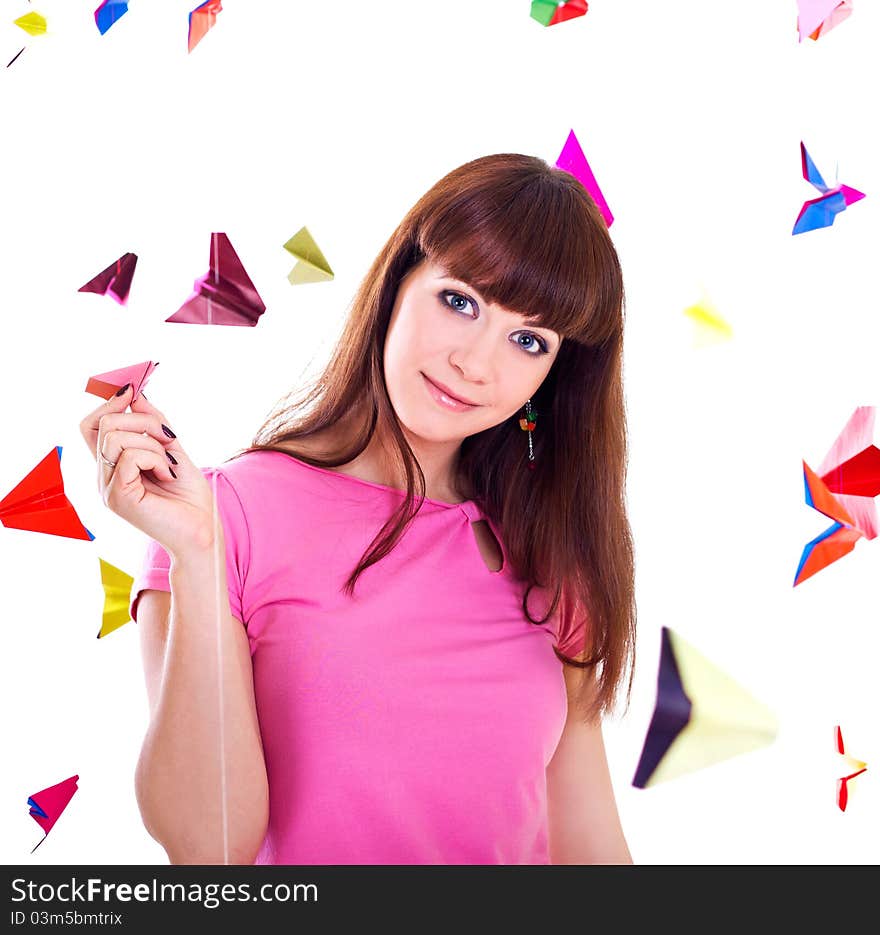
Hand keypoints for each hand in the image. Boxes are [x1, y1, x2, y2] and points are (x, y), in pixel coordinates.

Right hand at [78, 384, 217, 557]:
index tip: (133, 390)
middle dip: (143, 420)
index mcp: (113, 465)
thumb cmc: (189, 497)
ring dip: (151, 442)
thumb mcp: (172, 450)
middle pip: (103, 424)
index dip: (109, 403)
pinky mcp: (117, 496)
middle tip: (169, 439)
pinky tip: (167, 475)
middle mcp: (104, 476)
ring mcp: (107, 487)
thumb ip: (153, 424)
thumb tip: (135, 393)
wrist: (203, 530)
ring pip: (115, 437)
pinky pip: (129, 457)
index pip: (91, 425)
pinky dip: (155, 458)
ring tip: (168, 464)